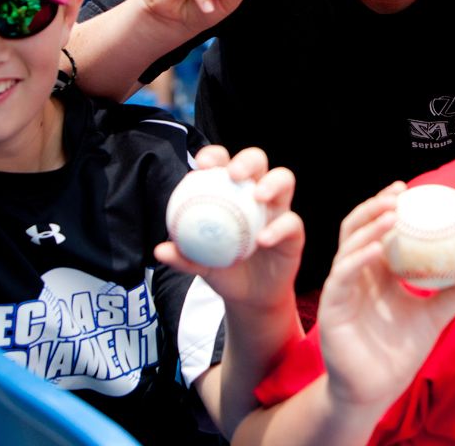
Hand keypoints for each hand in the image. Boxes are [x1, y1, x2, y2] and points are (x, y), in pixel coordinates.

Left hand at [155, 146, 302, 310]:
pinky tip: (263, 239)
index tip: (202, 164)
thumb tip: (160, 250)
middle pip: (257, 162)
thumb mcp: (200, 264)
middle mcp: (256, 193)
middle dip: (247, 160)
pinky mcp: (294, 231)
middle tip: (234, 174)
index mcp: (230, 191)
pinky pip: (291, 223)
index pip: (223, 163)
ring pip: (284, 180)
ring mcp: (277, 209)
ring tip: (259, 195)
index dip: (214, 156)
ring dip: (272, 182)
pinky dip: (278, 228)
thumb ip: (184, 256)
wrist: (250, 298)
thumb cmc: (223, 269)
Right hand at [317, 183, 454, 409]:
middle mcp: (355, 275)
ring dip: (369, 227)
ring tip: (392, 215)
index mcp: (375, 272)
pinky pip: (342, 276)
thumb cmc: (400, 353)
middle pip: (357, 229)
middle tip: (398, 195)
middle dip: (373, 206)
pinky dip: (358, 258)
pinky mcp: (332, 307)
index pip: (375, 230)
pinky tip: (378, 249)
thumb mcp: (435, 316)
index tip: (408, 189)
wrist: (376, 390)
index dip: (386, 206)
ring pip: (348, 246)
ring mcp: (341, 289)